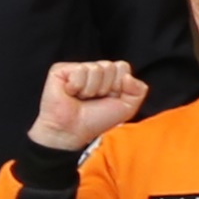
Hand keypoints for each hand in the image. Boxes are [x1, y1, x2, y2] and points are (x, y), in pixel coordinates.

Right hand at [30, 58, 149, 153]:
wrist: (72, 131)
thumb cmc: (96, 121)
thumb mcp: (127, 108)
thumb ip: (138, 90)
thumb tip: (128, 76)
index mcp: (110, 77)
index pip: (122, 67)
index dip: (119, 85)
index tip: (109, 98)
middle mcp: (94, 71)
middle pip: (110, 66)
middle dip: (105, 88)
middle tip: (93, 99)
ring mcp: (77, 69)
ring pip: (96, 68)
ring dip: (91, 89)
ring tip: (82, 98)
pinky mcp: (60, 70)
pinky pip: (80, 70)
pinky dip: (77, 86)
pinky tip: (71, 94)